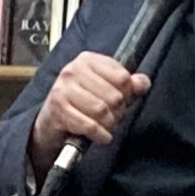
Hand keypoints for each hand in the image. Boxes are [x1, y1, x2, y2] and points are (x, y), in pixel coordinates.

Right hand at [29, 53, 150, 168]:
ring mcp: (63, 90)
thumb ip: (128, 84)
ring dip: (109, 124)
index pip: (122, 78)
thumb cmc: (81, 101)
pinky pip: (90, 125)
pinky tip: (101, 136)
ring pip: (101, 111)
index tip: (121, 101)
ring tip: (106, 125)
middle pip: (114, 96)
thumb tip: (143, 83)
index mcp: (88, 60)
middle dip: (118, 112)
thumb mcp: (106, 87)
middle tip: (112, 116)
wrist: (52, 118)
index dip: (127, 94)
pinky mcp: (59, 110)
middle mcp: (73, 71)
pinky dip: (100, 135)